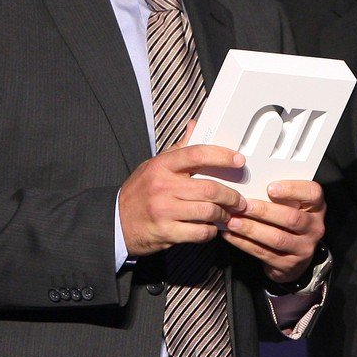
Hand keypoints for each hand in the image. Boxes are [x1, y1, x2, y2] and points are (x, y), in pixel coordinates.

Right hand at [119, 123, 245, 257]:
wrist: (116, 222)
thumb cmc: (140, 192)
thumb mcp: (154, 165)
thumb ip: (178, 149)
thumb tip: (195, 125)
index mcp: (161, 166)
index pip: (197, 154)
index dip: (222, 155)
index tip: (239, 160)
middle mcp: (163, 186)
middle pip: (209, 188)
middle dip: (231, 196)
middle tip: (239, 200)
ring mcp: (164, 210)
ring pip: (208, 211)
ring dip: (223, 215)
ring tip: (227, 215)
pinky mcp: (166, 232)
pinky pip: (199, 232)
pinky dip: (211, 231)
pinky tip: (210, 228)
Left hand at [222, 179, 324, 283]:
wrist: (293, 257)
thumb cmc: (288, 222)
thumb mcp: (292, 206)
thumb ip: (278, 196)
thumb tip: (249, 186)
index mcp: (316, 207)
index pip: (313, 193)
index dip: (292, 189)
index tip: (270, 187)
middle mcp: (314, 228)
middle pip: (292, 218)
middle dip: (264, 211)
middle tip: (243, 206)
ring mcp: (303, 248)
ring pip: (276, 238)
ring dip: (251, 229)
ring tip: (233, 221)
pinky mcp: (288, 264)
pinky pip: (264, 253)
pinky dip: (244, 243)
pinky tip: (230, 235)